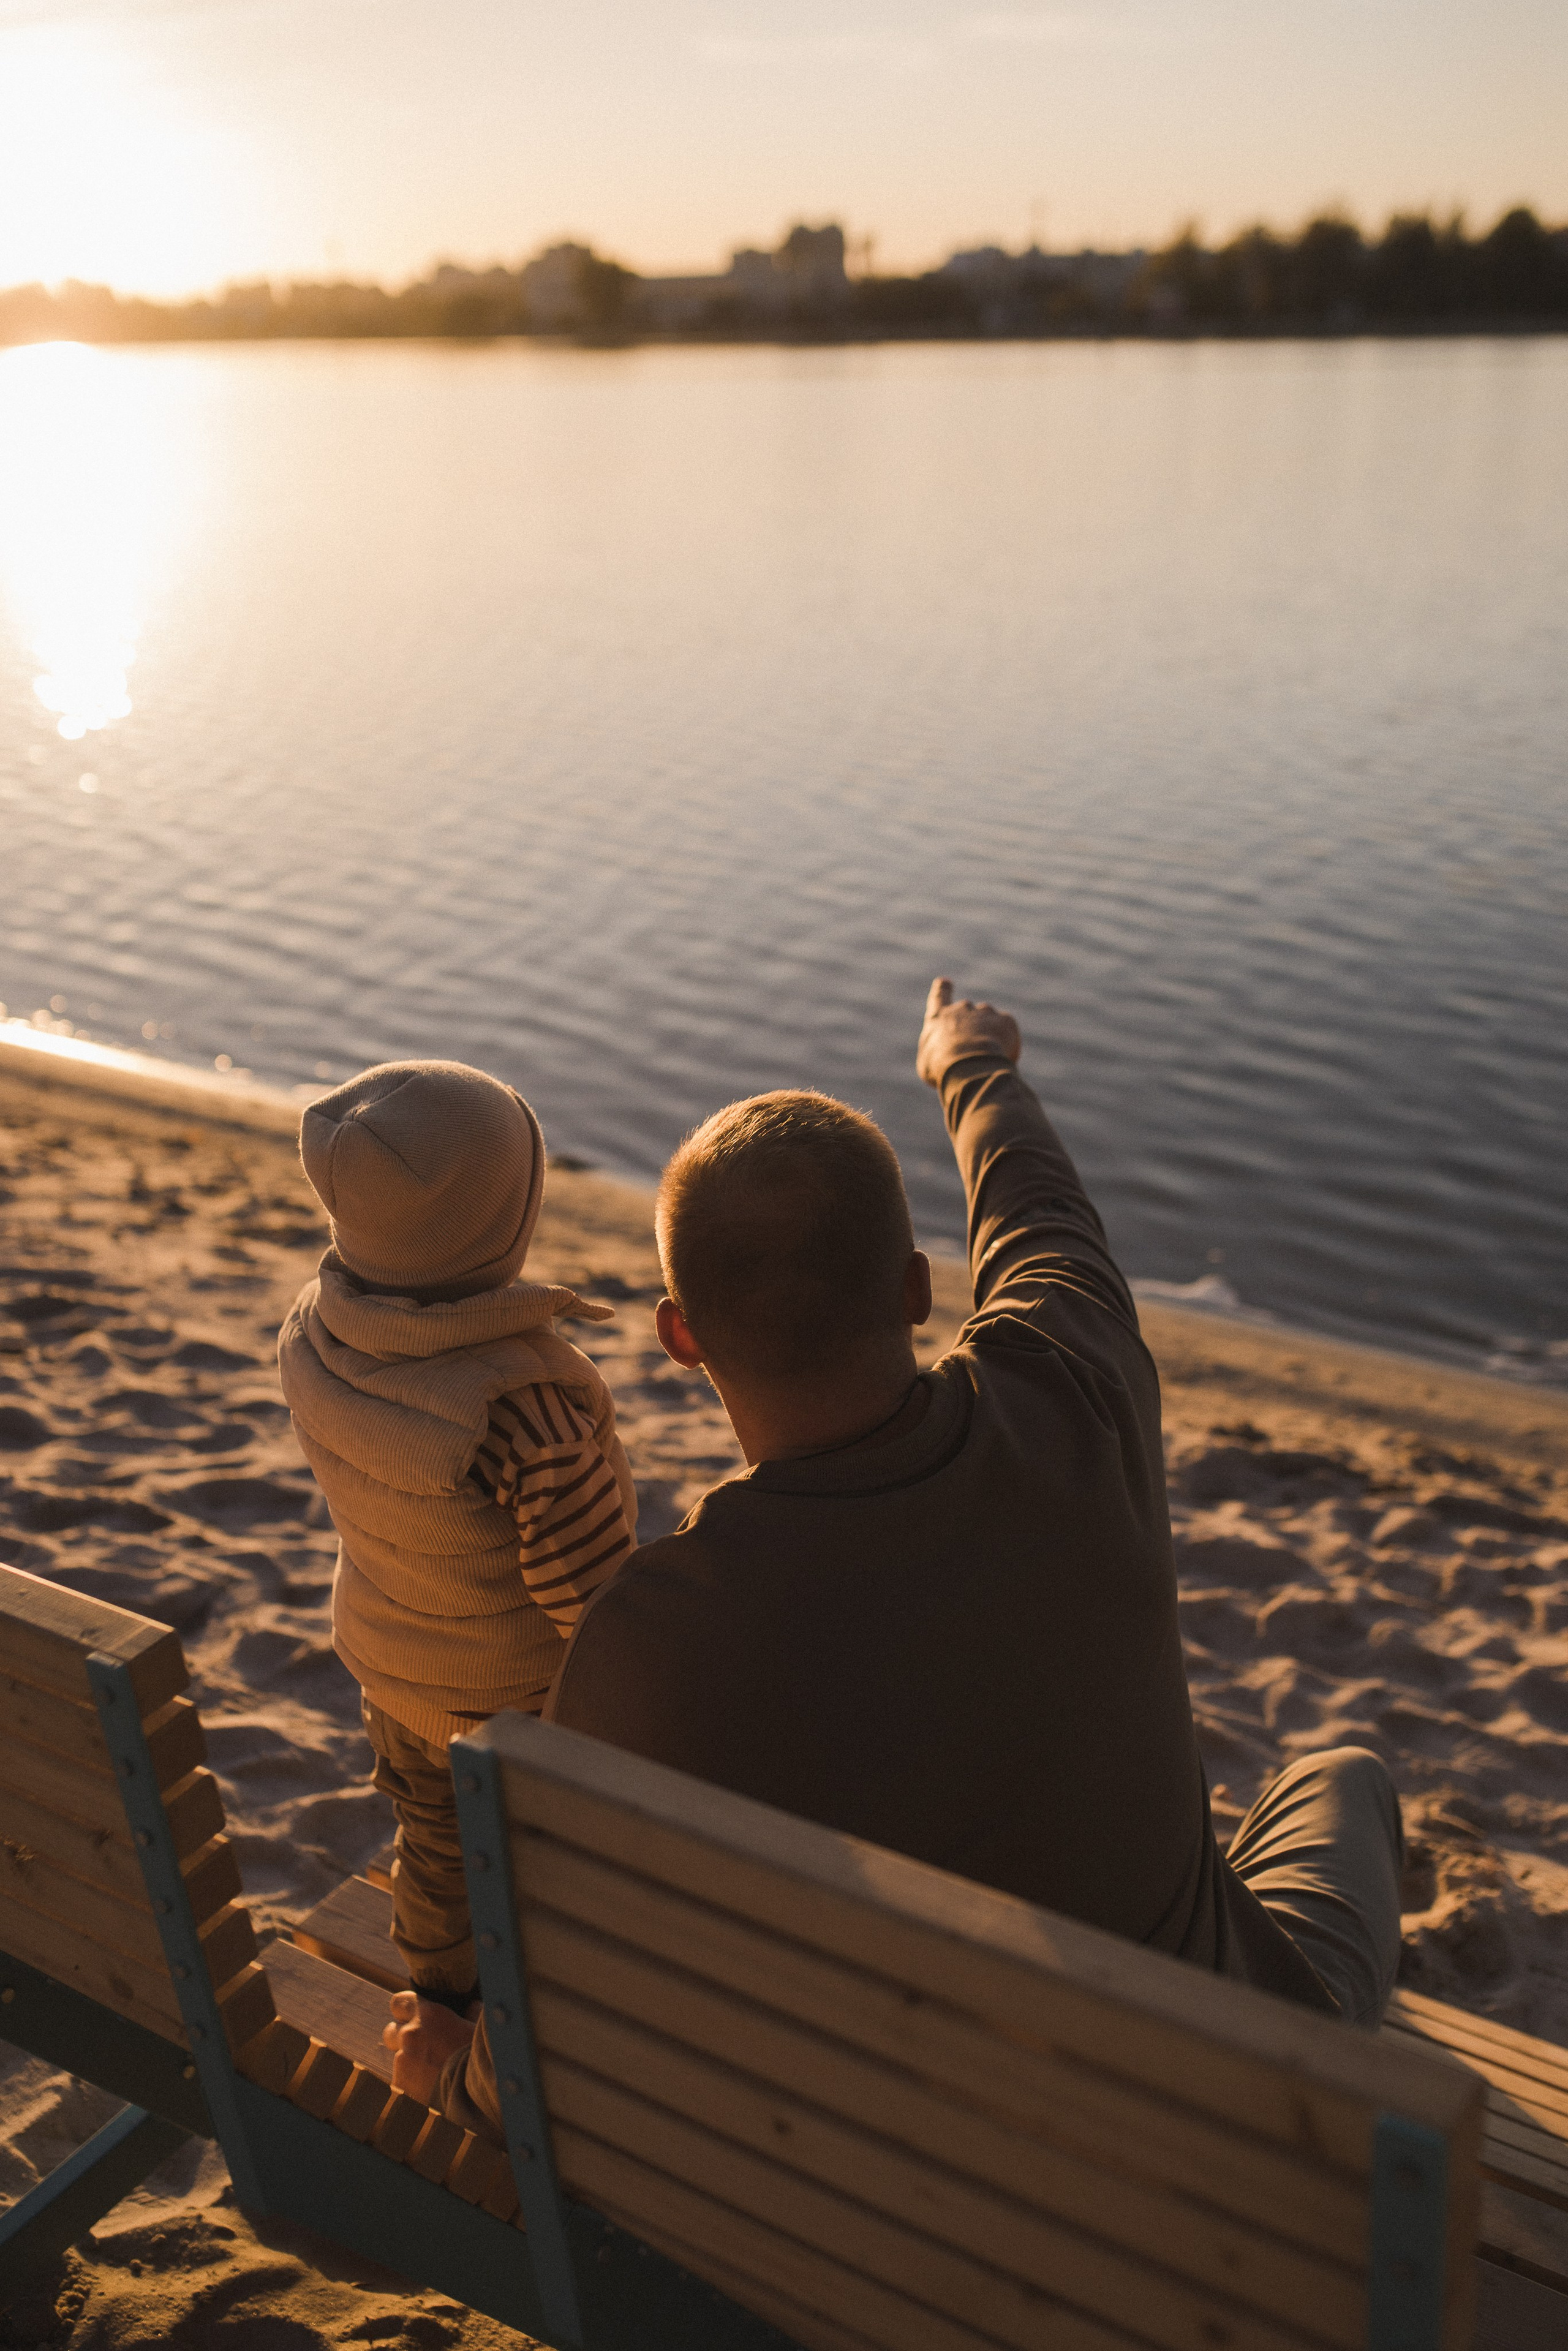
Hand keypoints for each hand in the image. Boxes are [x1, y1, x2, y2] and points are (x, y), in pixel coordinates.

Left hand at [381, 1988, 475, 2105]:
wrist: (474, 2095)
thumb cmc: (482, 2058)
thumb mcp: (478, 2029)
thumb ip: (471, 2014)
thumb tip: (472, 2007)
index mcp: (428, 2014)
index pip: (400, 2002)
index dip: (406, 2011)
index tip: (413, 2018)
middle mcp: (410, 2034)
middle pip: (392, 2031)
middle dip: (402, 2039)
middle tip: (421, 2049)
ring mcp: (402, 2060)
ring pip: (397, 2059)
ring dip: (408, 2064)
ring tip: (429, 2075)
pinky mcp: (399, 2085)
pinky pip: (399, 2082)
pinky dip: (409, 2085)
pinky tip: (427, 2090)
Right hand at [916, 977, 1020, 1086]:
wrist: (968, 1065)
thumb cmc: (941, 1067)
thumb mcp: (928, 1063)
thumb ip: (938, 1052)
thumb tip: (947, 1053)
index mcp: (939, 1017)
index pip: (940, 996)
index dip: (943, 989)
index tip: (945, 982)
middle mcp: (963, 1008)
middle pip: (969, 1013)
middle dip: (973, 1028)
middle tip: (973, 1051)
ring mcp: (986, 1011)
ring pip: (990, 1024)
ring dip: (990, 1037)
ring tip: (986, 1060)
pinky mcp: (1006, 1020)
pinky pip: (1008, 1033)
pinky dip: (1008, 1045)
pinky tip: (1002, 1059)